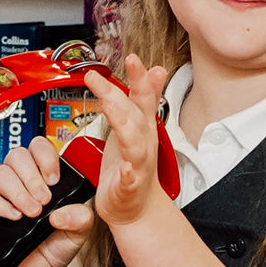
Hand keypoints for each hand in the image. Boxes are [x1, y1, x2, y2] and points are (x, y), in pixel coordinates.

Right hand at [0, 135, 93, 266]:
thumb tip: (62, 211)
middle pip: (17, 155)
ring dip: (18, 192)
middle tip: (44, 201)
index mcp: (43, 175)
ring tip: (32, 213)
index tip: (54, 180)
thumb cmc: (56, 245)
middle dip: (32, 177)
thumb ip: (81, 216)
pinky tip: (14, 217)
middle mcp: (20, 179)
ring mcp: (0, 192)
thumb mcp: (80, 230)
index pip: (39, 147)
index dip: (46, 158)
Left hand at [84, 54, 168, 226]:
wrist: (137, 208)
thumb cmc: (133, 166)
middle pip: (137, 112)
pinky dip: (129, 173)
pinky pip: (130, 178)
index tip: (134, 58)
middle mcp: (143, 142)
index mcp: (142, 127)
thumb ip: (143, 99)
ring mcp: (138, 164)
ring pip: (133, 141)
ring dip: (124, 121)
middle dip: (135, 88)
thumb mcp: (137, 126)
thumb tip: (155, 70)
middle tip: (129, 64)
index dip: (140, 77)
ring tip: (110, 103)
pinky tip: (126, 167)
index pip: (143, 97)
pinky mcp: (129, 186)